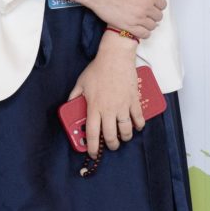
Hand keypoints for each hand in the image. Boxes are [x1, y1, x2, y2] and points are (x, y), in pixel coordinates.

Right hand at [69, 0, 168, 37]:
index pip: (163, 4)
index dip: (158, 4)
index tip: (154, 4)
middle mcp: (145, 8)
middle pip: (158, 16)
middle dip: (154, 13)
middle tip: (147, 11)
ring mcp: (137, 18)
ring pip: (152, 26)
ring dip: (150, 23)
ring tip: (144, 20)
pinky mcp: (128, 27)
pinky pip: (143, 34)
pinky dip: (145, 33)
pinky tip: (141, 29)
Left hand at [72, 42, 145, 158]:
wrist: (115, 57)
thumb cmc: (98, 68)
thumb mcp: (81, 83)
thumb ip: (75, 96)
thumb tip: (70, 105)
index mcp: (94, 107)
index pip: (92, 133)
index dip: (92, 147)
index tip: (92, 153)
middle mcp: (109, 110)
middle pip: (111, 136)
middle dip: (111, 145)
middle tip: (111, 146)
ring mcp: (123, 106)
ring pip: (126, 131)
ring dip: (125, 137)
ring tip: (124, 137)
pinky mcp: (133, 101)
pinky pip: (139, 118)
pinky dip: (139, 125)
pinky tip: (137, 126)